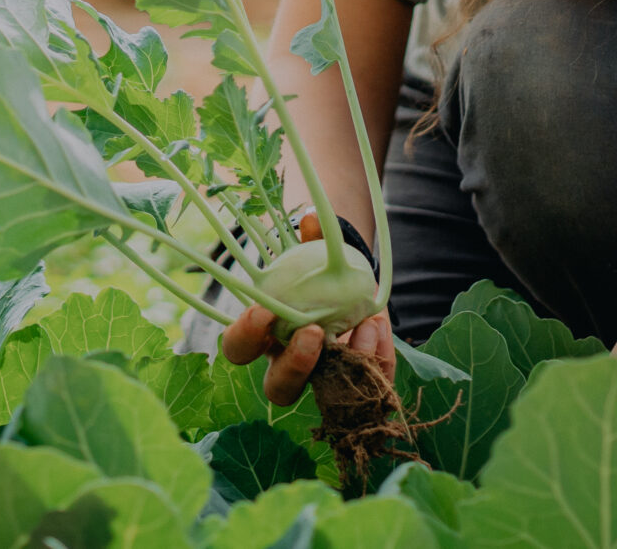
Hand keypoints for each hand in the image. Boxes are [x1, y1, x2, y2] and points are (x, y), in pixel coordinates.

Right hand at [218, 213, 392, 406]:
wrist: (357, 288)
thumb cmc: (321, 272)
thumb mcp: (315, 254)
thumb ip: (313, 240)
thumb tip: (312, 221)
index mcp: (265, 336)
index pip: (239, 347)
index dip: (246, 335)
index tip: (263, 311)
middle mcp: (290, 365)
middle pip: (279, 388)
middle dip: (294, 366)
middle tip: (313, 332)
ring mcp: (326, 380)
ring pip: (327, 395)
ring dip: (347, 362)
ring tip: (364, 326)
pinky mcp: (359, 382)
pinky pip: (368, 381)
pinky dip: (376, 356)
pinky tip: (378, 325)